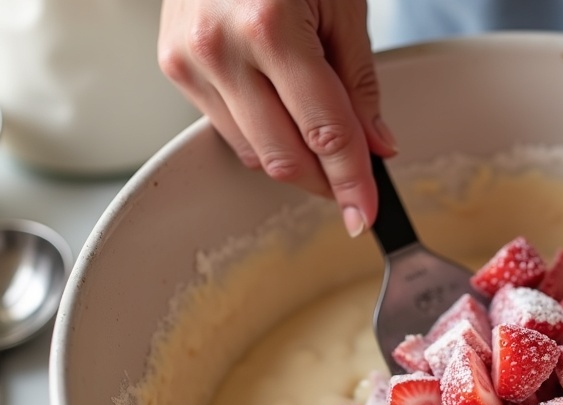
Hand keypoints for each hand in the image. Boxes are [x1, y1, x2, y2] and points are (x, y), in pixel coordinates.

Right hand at [158, 0, 395, 235]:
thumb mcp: (343, 5)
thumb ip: (359, 83)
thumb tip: (377, 146)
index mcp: (271, 27)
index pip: (324, 132)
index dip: (352, 181)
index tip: (367, 213)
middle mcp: (220, 47)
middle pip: (284, 156)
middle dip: (327, 182)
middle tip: (356, 190)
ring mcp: (189, 59)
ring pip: (254, 152)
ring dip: (298, 163)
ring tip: (326, 145)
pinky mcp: (174, 65)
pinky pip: (229, 129)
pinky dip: (266, 137)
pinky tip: (288, 121)